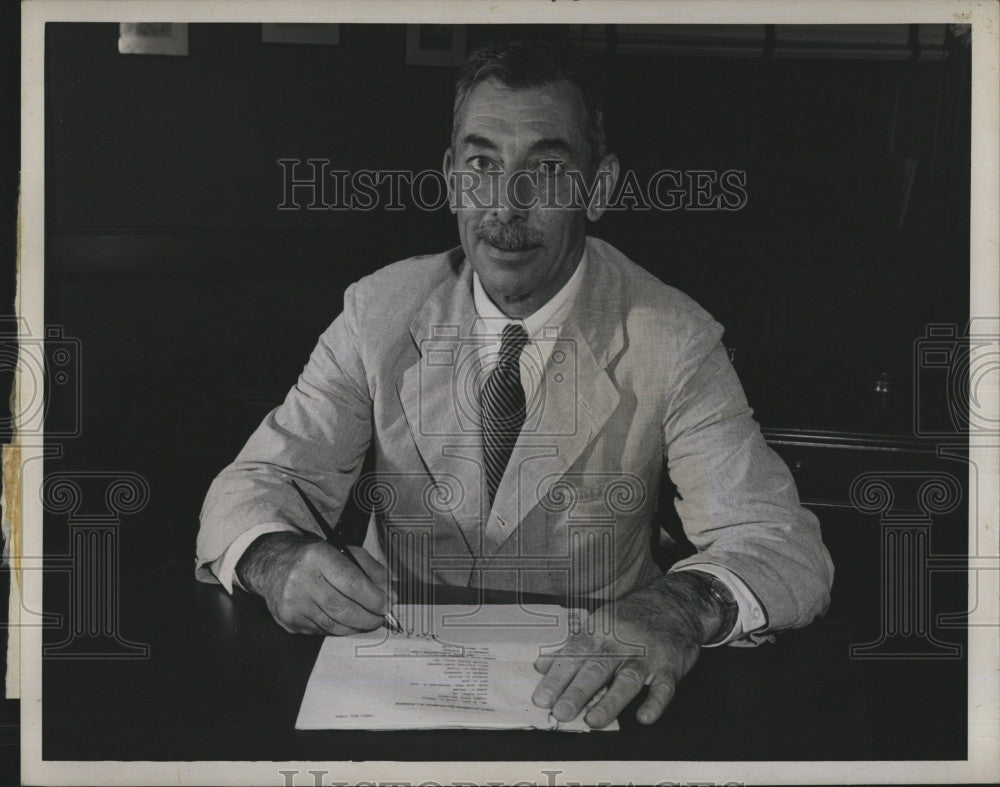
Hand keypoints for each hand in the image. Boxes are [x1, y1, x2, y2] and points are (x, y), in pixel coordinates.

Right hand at [235, 531, 394, 634]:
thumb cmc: (315, 558)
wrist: (273, 565)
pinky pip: (322, 631)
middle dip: (369, 617)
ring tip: (368, 621)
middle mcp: (302, 580)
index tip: (388, 604)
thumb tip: (390, 594)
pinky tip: (345, 622)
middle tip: (382, 618)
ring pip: (334, 625)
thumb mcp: (343, 552)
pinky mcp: (289, 621)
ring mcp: (293, 603)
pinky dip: (339, 629)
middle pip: (343, 608)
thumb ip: (370, 570)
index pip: (351, 582)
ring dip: (356, 626)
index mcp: (318, 557)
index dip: (373, 597)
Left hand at [531, 572, 723, 727]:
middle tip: (560, 713)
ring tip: (592, 721)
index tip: (541, 698)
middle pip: (597, 668)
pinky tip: (644, 717)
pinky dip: (655, 702)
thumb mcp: (599, 625)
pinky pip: (664, 686)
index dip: (557, 677)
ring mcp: (647, 654)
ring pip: (627, 679)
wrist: (676, 603)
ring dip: (610, 701)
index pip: (574, 655)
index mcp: (599, 632)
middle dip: (577, 691)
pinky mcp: (670, 665)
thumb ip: (571, 648)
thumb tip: (541, 666)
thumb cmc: (631, 618)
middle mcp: (621, 643)